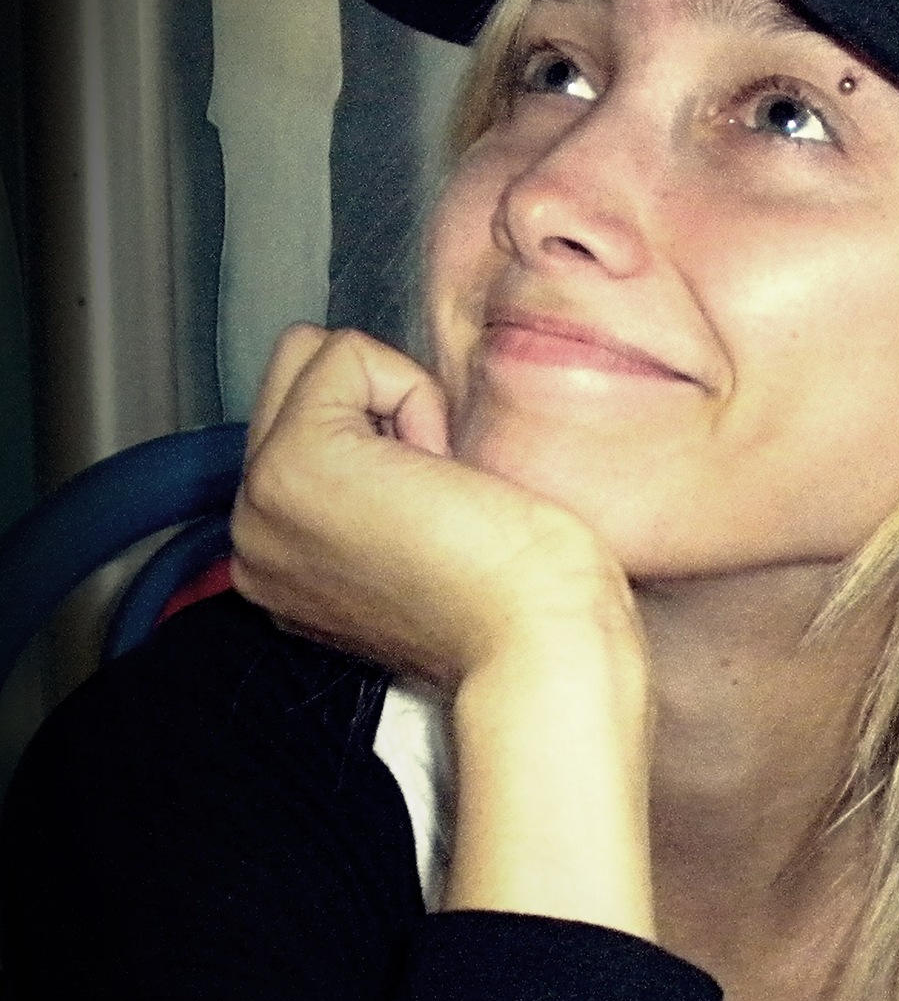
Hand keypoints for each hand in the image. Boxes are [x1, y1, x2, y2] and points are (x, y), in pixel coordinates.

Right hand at [231, 327, 654, 935]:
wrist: (541, 644)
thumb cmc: (520, 598)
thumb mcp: (423, 537)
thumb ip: (377, 487)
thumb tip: (395, 427)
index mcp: (282, 555)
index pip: (301, 419)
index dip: (387, 429)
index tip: (436, 511)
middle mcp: (255, 531)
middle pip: (294, 373)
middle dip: (381, 400)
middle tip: (438, 491)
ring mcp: (262, 499)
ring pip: (313, 356)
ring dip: (396, 399)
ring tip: (436, 488)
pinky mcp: (294, 462)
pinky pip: (346, 356)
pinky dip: (412, 393)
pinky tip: (438, 474)